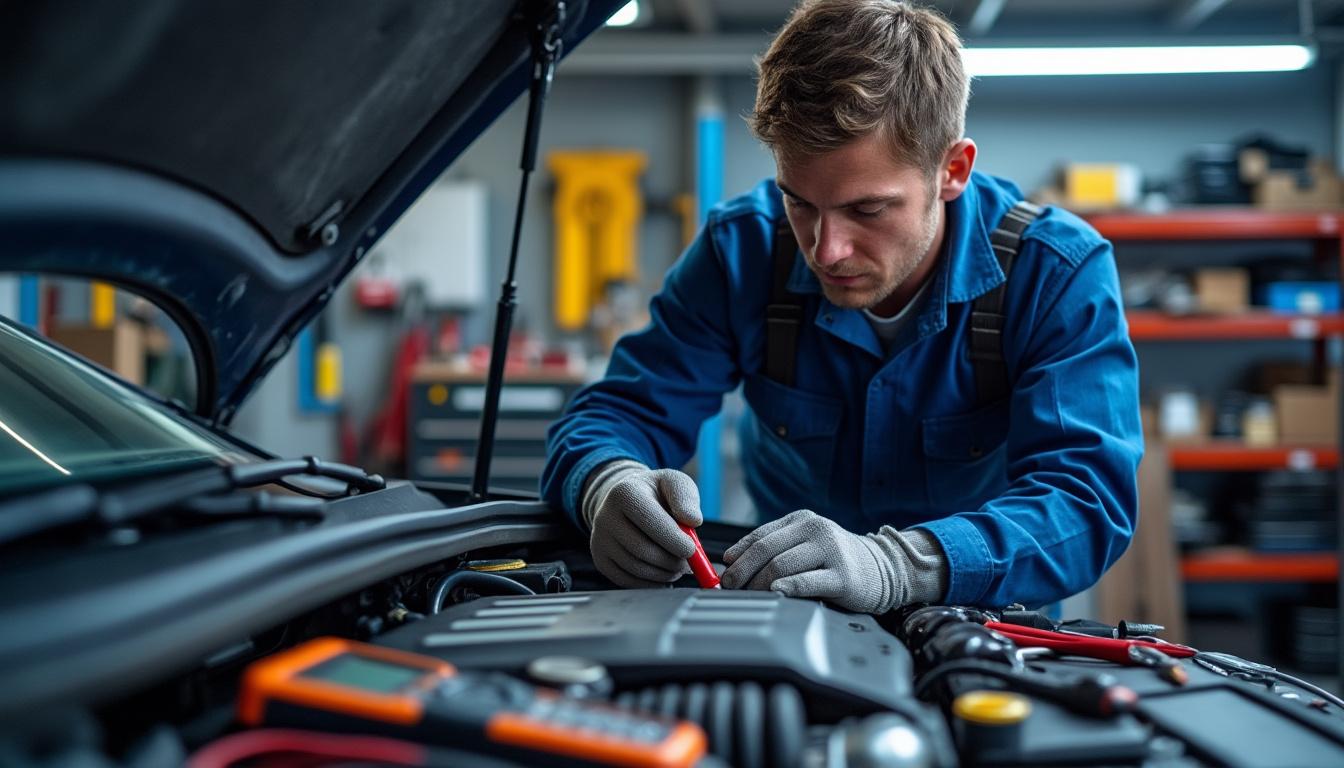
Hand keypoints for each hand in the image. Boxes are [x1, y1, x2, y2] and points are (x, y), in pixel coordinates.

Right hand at [583, 461, 702, 587]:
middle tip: (688, 562)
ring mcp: (600, 540)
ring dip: (664, 573)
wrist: (627, 502)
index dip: (674, 540)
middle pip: (642, 550)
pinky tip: (663, 572)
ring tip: (678, 566)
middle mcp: (605, 517)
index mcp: (625, 493)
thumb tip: (693, 521)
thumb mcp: (674, 483)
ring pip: (636, 568)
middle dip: (671, 561)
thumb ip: (686, 498)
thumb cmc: (656, 494)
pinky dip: (651, 582)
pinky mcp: (601, 560)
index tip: (692, 549)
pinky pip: (628, 580)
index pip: (651, 522)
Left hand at [720, 509, 902, 612]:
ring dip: (759, 585)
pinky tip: (776, 593)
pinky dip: (787, 588)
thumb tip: (733, 563)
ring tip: (750, 597)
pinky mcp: (842, 576)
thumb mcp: (807, 544)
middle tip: (730, 589)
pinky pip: (807, 582)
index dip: (737, 556)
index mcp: (802, 520)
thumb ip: (776, 548)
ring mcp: (830, 551)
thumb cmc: (837, 560)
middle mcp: (815, 530)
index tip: (723, 574)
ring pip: (781, 566)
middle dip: (742, 572)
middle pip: (765, 550)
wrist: (884, 568)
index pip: (759, 536)